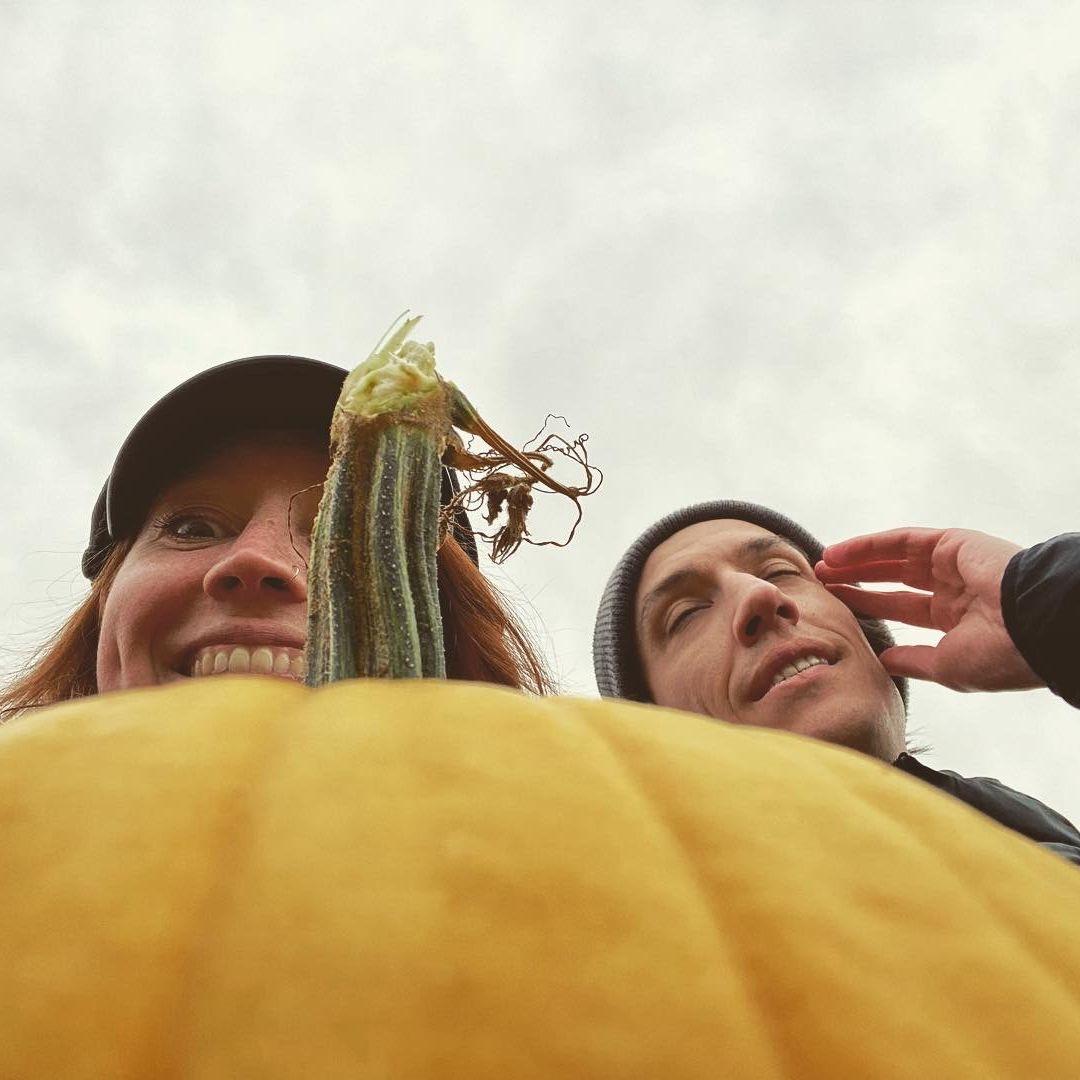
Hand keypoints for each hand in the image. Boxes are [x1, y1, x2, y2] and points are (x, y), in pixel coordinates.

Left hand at [814, 527, 1044, 692]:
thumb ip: (914, 661)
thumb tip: (884, 660)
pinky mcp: (953, 543)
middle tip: (822, 582)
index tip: (836, 607)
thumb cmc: (999, 656)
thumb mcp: (948, 667)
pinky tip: (839, 552)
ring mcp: (954, 564)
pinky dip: (868, 545)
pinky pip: (902, 540)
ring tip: (822, 565)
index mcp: (957, 620)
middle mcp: (954, 589)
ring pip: (893, 558)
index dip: (868, 606)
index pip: (902, 609)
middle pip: (892, 581)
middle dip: (856, 581)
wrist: (1037, 627)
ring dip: (856, 560)